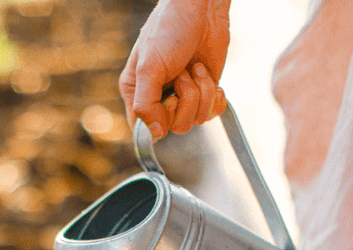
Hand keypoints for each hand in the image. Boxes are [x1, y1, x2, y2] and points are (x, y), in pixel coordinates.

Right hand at [119, 0, 230, 138]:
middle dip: (185, 99)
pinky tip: (210, 78)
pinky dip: (215, 97)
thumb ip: (145, 104)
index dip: (161, 119)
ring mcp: (183, 97)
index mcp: (137, 94)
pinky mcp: (204, 93)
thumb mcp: (149, 67)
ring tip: (196, 67)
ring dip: (201, 91)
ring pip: (196, 120)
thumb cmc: (169, 30)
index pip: (145, 129)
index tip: (169, 98)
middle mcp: (159, 99)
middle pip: (175, 127)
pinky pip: (212, 114)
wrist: (201, 9)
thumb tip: (155, 134)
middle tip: (183, 72)